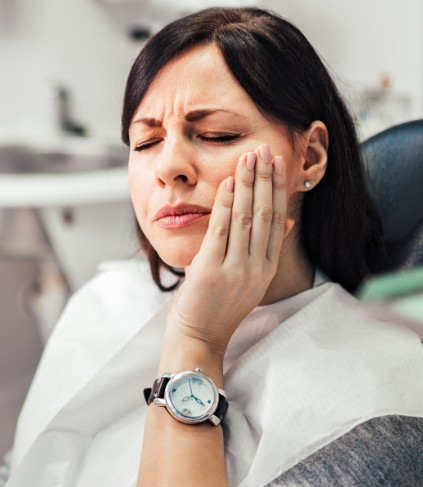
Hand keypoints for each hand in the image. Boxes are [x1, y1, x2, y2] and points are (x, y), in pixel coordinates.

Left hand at [164, 144, 290, 360]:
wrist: (199, 336)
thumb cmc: (218, 307)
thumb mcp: (250, 279)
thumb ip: (266, 250)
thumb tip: (287, 220)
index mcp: (266, 268)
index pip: (278, 220)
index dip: (278, 189)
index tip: (278, 163)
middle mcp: (256, 268)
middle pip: (266, 214)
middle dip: (265, 179)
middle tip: (265, 149)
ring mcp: (236, 270)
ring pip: (247, 218)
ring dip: (248, 185)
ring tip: (249, 158)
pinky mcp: (212, 271)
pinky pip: (222, 231)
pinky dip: (226, 204)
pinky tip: (229, 183)